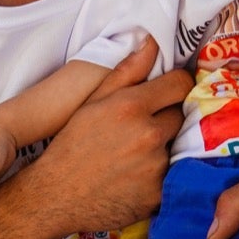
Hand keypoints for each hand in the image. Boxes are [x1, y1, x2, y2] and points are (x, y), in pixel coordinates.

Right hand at [12, 50, 190, 238]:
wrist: (55, 197)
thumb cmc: (71, 145)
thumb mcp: (91, 103)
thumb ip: (126, 72)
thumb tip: (152, 42)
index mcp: (131, 107)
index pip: (181, 84)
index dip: (177, 86)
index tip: (170, 91)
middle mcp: (148, 135)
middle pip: (182, 114)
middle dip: (169, 116)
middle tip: (148, 126)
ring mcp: (157, 167)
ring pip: (179, 145)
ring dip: (167, 146)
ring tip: (141, 152)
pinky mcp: (160, 194)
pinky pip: (175, 174)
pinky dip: (164, 173)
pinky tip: (142, 174)